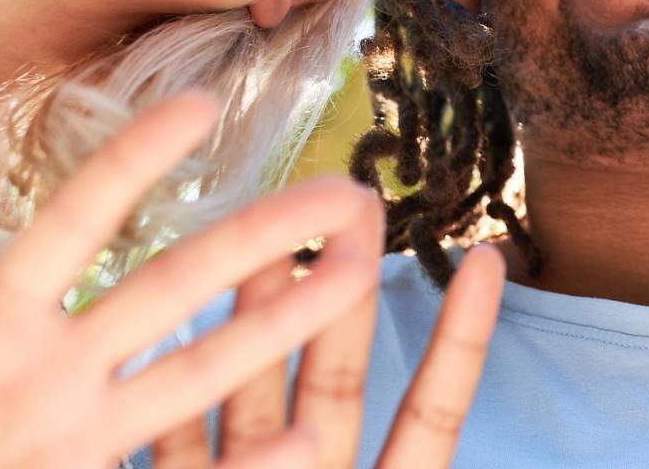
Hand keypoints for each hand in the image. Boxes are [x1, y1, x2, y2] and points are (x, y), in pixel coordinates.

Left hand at [0, 93, 381, 468]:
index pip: (74, 230)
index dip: (130, 170)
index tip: (197, 106)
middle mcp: (59, 373)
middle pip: (176, 286)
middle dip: (262, 234)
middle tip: (348, 187)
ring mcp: (86, 436)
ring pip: (205, 363)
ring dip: (286, 322)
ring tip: (363, 271)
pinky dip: (260, 462)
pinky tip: (313, 442)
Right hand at [152, 244, 503, 468]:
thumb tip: (314, 432)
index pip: (431, 414)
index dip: (460, 340)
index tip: (485, 258)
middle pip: (334, 382)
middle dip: (337, 291)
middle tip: (346, 204)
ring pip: (253, 398)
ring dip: (252, 319)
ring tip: (255, 242)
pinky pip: (181, 448)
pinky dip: (170, 397)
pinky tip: (162, 331)